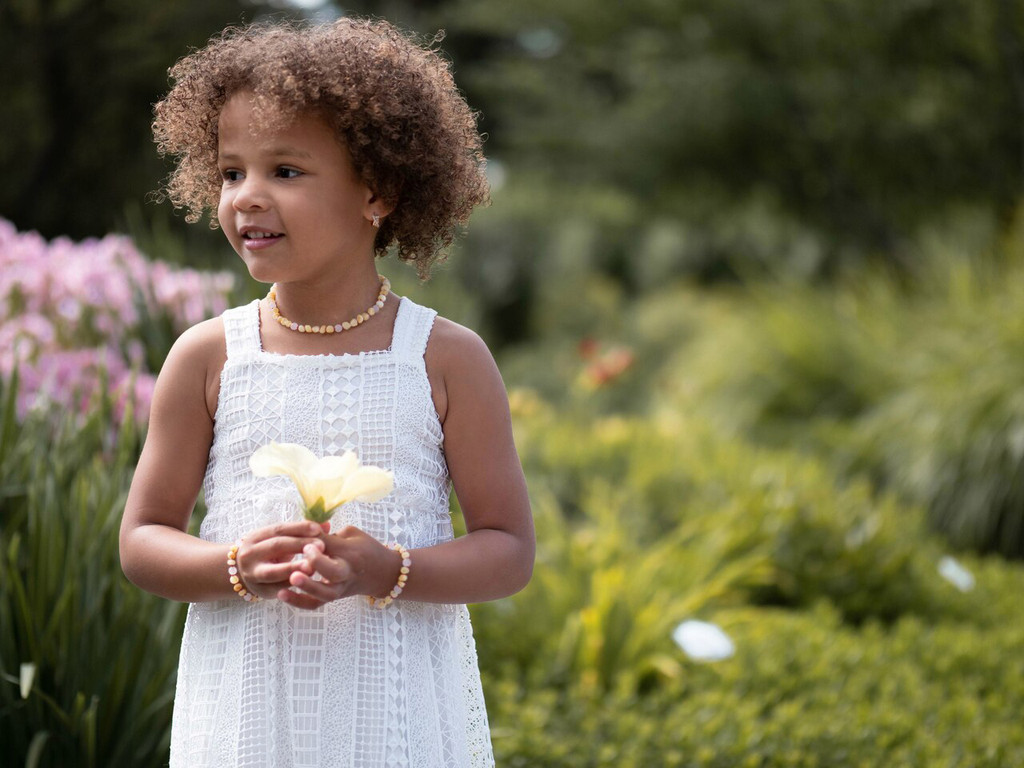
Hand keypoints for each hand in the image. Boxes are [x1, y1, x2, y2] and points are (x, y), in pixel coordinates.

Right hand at [234, 521, 324, 599]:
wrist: (243, 573)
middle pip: (277, 546)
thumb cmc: (268, 553)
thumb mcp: (279, 540)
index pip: (279, 529)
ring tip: (312, 566)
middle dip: (300, 545)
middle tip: (321, 546)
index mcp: (256, 537)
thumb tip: (326, 524)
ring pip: (274, 571)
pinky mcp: (261, 590)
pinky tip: (307, 581)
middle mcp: (251, 554)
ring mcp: (253, 573)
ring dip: (294, 568)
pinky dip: (292, 584)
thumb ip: (301, 532)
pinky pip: (278, 588)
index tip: (318, 528)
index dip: (299, 528)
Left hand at [279, 524, 401, 610]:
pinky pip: (316, 604)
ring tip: (289, 579)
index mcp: (352, 553)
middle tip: (303, 555)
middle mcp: (347, 572)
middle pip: (334, 572)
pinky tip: (282, 594)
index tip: (307, 538)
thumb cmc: (366, 549)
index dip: (319, 541)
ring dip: (306, 587)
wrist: (382, 573)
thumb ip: (329, 534)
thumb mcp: (352, 535)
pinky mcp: (333, 597)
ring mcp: (340, 587)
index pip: (335, 547)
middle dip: (317, 563)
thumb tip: (305, 532)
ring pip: (324, 593)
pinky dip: (299, 601)